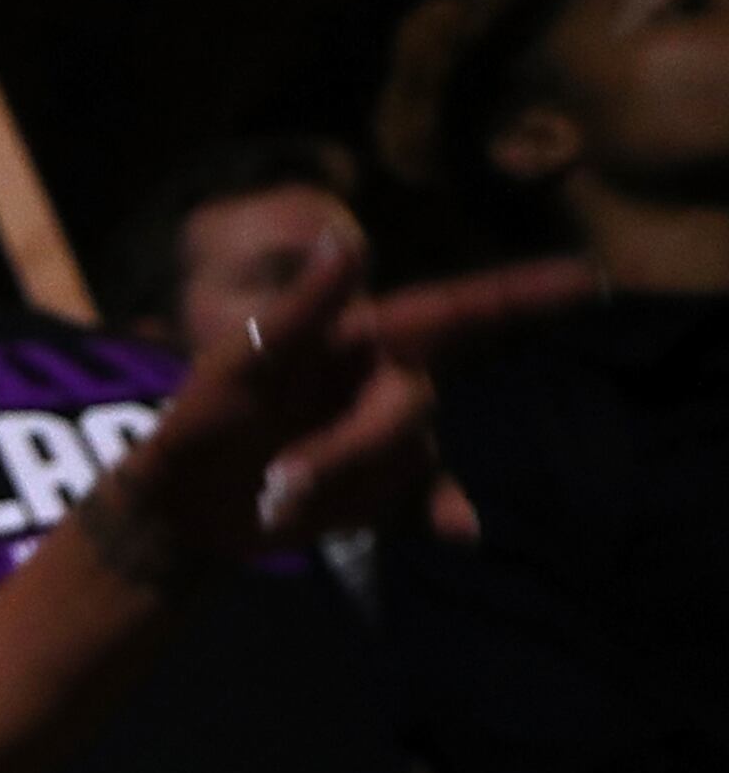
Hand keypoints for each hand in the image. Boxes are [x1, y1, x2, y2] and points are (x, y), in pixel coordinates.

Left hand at [108, 240, 597, 567]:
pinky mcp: (387, 494)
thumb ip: (299, 310)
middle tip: (276, 481)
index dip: (524, 292)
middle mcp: (390, 381)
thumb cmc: (200, 417)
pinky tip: (460, 532)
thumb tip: (349, 241)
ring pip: (406, 460)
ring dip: (340, 488)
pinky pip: (427, 502)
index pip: (455, 308)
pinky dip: (441, 516)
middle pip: (413, 408)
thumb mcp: (236, 363)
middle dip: (344, 450)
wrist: (182, 505)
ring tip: (273, 500)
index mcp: (363, 337)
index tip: (590, 277)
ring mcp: (392, 440)